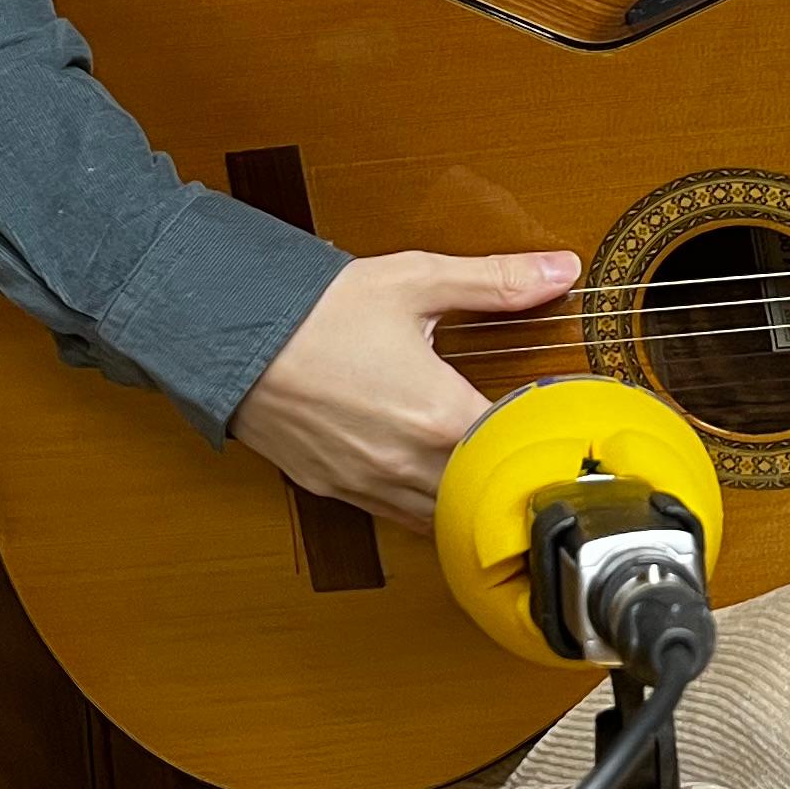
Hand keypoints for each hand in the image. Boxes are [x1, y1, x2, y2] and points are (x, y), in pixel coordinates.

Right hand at [224, 248, 577, 533]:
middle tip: (535, 454)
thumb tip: (558, 269)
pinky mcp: (338, 490)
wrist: (228, 333)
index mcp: (437, 414)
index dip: (546, 441)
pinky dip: (426, 506)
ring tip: (488, 471)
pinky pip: (399, 518)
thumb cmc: (316, 310)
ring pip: (443, 519)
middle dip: (511, 475)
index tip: (562, 429)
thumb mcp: (414, 282)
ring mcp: (369, 483)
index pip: (518, 452)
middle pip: (486, 497)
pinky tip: (434, 476)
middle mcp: (406, 462)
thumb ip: (494, 281)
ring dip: (468, 498)